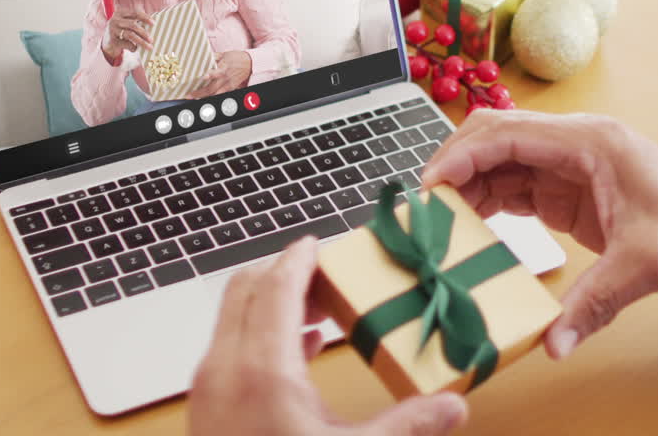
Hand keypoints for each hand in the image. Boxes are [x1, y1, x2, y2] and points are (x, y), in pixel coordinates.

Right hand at [102, 9, 153, 62]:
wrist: (108, 43)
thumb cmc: (122, 32)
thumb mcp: (127, 24)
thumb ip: (137, 22)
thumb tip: (154, 25)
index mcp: (120, 13)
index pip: (135, 13)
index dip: (145, 17)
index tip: (153, 23)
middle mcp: (115, 20)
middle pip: (133, 25)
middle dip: (144, 33)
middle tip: (152, 39)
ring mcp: (112, 30)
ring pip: (130, 35)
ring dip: (141, 41)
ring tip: (149, 47)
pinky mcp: (112, 40)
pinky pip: (126, 44)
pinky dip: (133, 47)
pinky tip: (135, 49)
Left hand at [187, 50, 252, 97]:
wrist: (250, 63)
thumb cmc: (236, 57)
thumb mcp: (224, 54)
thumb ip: (213, 56)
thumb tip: (201, 56)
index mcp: (224, 67)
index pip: (216, 72)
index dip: (210, 75)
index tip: (203, 77)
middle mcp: (225, 77)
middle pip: (212, 88)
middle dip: (200, 92)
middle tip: (189, 95)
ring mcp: (228, 84)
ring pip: (215, 94)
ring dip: (204, 97)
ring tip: (195, 98)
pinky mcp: (231, 88)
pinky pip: (220, 95)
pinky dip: (212, 97)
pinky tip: (203, 98)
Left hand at [190, 237, 468, 435]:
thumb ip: (408, 427)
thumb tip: (452, 407)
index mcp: (262, 370)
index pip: (277, 285)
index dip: (301, 257)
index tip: (320, 241)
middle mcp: (224, 369)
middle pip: (245, 289)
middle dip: (284, 272)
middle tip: (326, 271)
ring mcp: (207, 390)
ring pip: (233, 318)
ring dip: (272, 302)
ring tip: (321, 307)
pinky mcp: (205, 411)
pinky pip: (229, 348)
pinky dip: (261, 333)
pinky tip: (302, 350)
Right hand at [422, 110, 657, 359]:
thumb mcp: (642, 266)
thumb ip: (595, 303)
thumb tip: (555, 344)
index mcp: (588, 142)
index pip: (507, 132)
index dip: (462, 154)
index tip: (430, 184)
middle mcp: (570, 141)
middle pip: (492, 134)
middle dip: (453, 163)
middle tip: (424, 204)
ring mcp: (563, 160)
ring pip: (496, 156)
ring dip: (464, 183)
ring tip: (439, 221)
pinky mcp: (559, 183)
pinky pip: (509, 180)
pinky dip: (482, 197)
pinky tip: (466, 224)